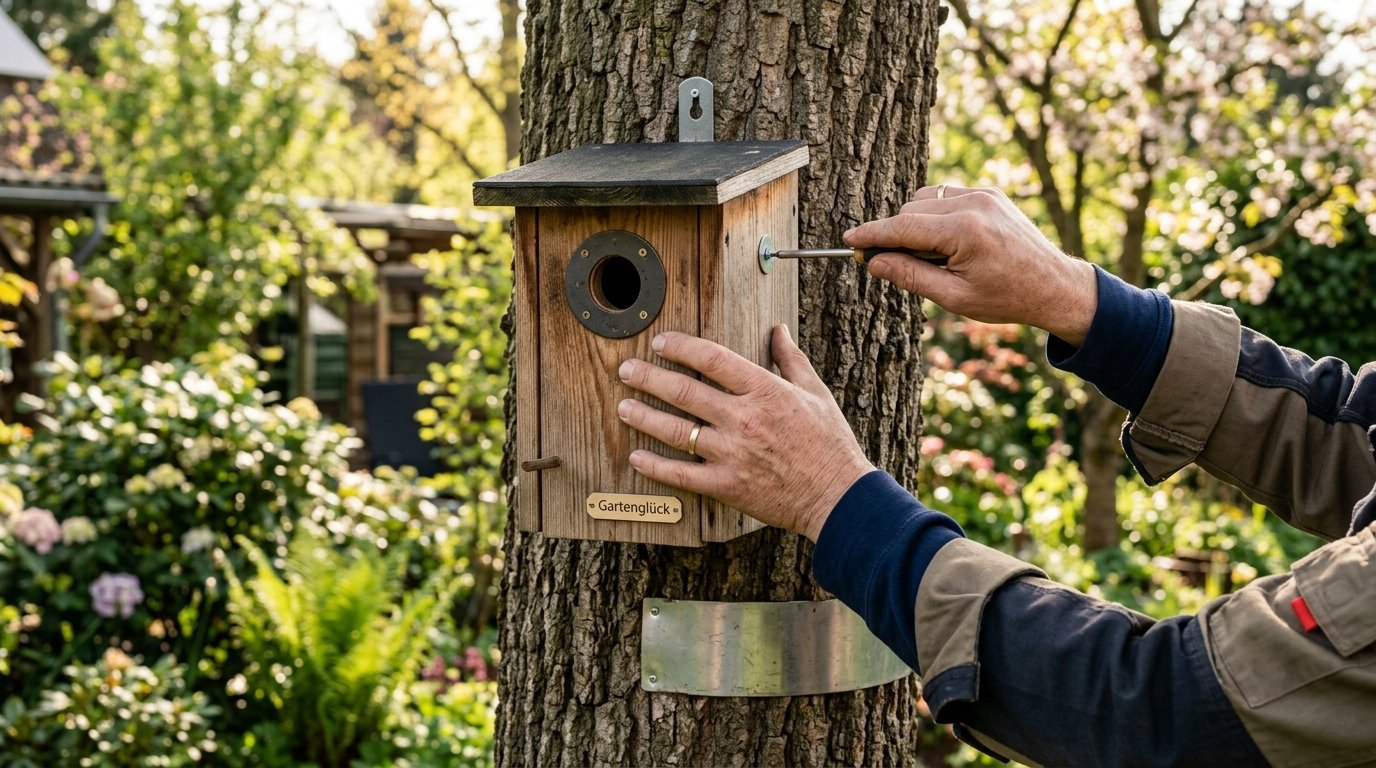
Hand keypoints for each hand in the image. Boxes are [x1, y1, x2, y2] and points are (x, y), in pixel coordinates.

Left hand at [616, 326, 873, 541]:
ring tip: (623, 407)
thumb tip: (778, 329)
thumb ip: (790, 359)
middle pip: (684, 391)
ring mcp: (733, 454)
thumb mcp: (815, 392)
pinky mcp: (727, 485)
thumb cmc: (829, 443)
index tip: (660, 343)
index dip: (681, 347)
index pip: (712, 359)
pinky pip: (681, 474)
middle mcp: (745, 419)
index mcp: (766, 391)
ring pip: (676, 431)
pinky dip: (655, 465)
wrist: (839, 496)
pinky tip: (637, 456)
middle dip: (648, 377)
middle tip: (626, 369)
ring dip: (644, 416)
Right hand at [844, 184, 1097, 344]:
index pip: (903, 227)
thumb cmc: (1007, 298)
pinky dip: (937, 216)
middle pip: (910, 210)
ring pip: (925, 200)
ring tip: (936, 258)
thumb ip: (910, 276)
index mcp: (965, 232)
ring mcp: (983, 194)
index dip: (872, 234)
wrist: (1054, 286)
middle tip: (894, 266)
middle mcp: (974, 204)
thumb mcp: (953, 297)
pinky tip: (950, 243)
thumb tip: (874, 262)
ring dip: (917, 225)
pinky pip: (946, 197)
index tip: (849, 240)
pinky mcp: (989, 193)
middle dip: (896, 235)